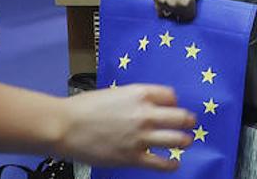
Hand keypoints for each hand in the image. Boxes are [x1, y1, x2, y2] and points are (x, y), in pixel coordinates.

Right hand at [55, 84, 194, 168]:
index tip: (172, 107)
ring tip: (185, 142)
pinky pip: (162, 163)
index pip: (171, 95)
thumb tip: (145, 107)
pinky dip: (172, 164)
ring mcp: (141, 137)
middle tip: (190, 123)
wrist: (66, 126)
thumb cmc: (84, 107)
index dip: (174, 101)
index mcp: (140, 94)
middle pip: (181, 116)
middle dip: (188, 120)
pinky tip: (174, 163)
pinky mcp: (134, 157)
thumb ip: (134, 99)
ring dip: (185, 141)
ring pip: (177, 140)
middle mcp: (145, 114)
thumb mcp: (115, 93)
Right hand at [151, 0, 207, 21]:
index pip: (189, 18)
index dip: (191, 13)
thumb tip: (208, 6)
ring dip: (172, 10)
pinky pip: (159, 8)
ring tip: (176, 0)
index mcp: (186, 2)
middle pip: (178, 16)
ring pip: (167, 13)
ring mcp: (162, 0)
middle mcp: (173, 4)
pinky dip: (163, 6)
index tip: (191, 8)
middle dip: (182, 12)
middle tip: (184, 3)